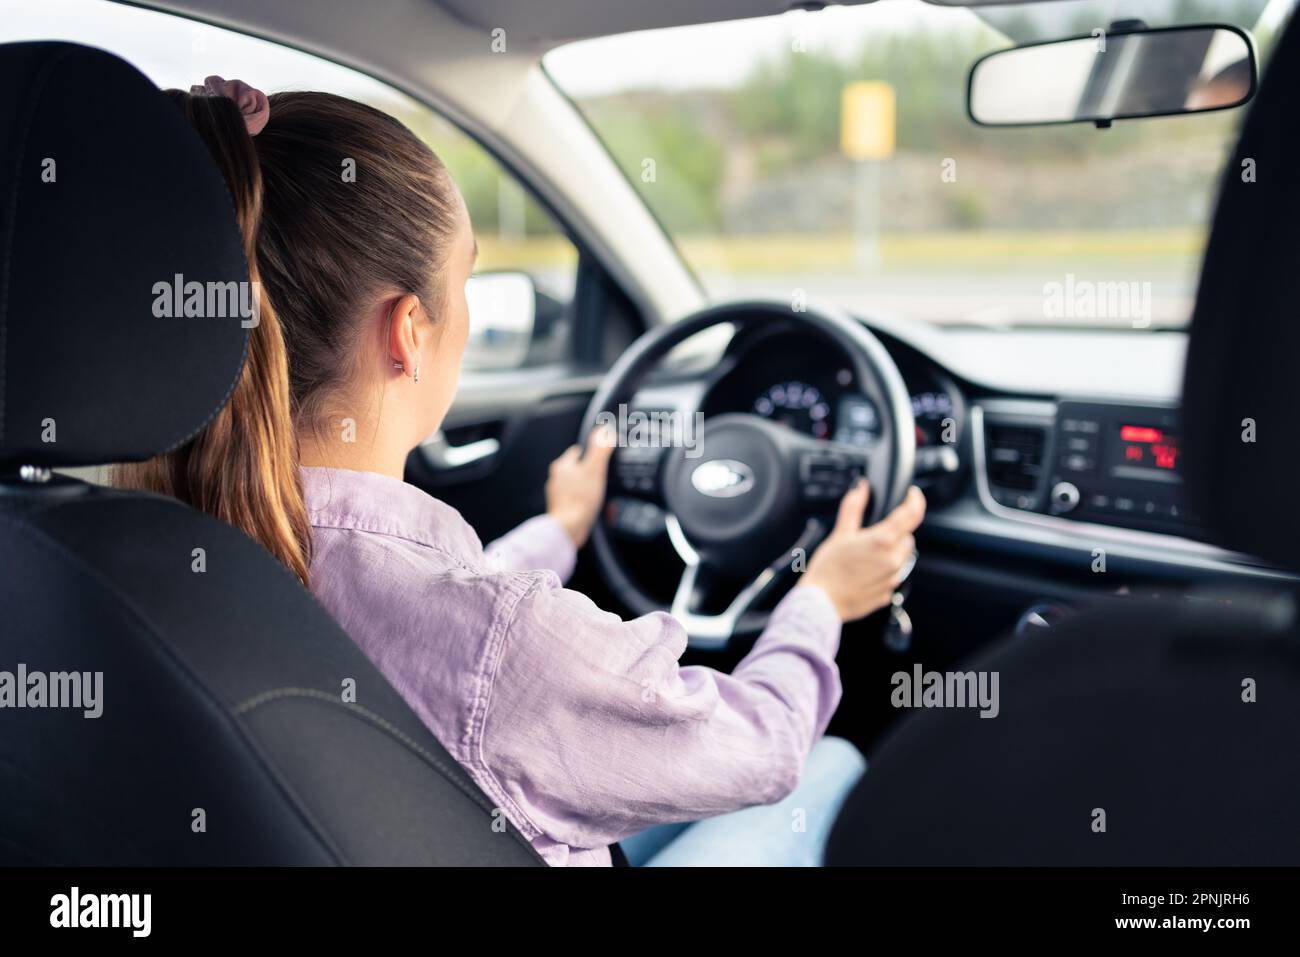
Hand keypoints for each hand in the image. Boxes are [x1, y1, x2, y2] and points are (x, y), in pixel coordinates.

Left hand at [546, 426, 616, 547]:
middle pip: (576, 469)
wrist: (568, 528)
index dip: (590, 453)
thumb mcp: (594, 470)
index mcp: (562, 466)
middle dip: (588, 472)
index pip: (577, 451)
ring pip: (575, 485)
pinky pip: (575, 500)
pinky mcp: (561, 508)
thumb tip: (605, 431)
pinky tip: (592, 506)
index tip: (598, 457)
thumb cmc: (580, 500)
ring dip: (586, 488)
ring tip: (598, 493)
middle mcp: (556, 479)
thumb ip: (600, 449)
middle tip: (601, 477)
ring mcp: (558, 494)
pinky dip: (583, 501)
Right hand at [800, 480, 925, 622]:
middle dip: (896, 532)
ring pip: (902, 558)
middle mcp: (892, 560)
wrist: (821, 602)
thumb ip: (853, 507)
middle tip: (872, 535)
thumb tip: (861, 488)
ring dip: (891, 552)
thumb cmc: (827, 569)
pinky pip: (893, 576)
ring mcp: (892, 579)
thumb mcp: (839, 533)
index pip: (912, 514)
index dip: (915, 500)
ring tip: (865, 557)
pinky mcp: (888, 593)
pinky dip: (884, 571)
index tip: (913, 494)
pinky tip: (864, 572)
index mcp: (882, 541)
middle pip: (907, 537)